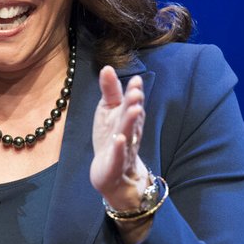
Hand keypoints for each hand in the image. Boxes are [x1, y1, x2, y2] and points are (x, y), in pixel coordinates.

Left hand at [90, 66, 149, 210]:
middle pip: (131, 117)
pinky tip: (119, 139)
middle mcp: (129, 132)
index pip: (131, 103)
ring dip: (131, 122)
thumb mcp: (108, 112)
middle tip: (136, 92)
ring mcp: (123, 149)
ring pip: (128, 134)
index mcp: (127, 118)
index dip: (133, 92)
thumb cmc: (111, 138)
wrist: (114, 175)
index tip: (135, 80)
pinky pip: (118, 156)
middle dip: (134, 104)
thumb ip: (110, 91)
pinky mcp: (115, 165)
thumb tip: (108, 67)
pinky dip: (119, 148)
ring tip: (134, 109)